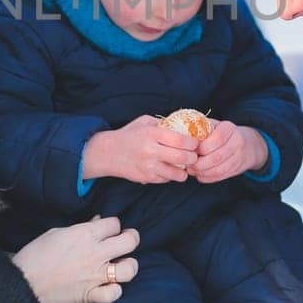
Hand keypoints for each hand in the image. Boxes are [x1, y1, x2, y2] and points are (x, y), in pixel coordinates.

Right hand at [12, 216, 140, 302]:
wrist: (23, 281)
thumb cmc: (37, 254)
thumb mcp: (57, 232)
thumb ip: (82, 227)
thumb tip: (98, 221)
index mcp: (85, 234)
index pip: (115, 223)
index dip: (113, 226)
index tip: (109, 231)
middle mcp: (95, 253)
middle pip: (130, 241)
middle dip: (131, 239)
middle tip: (125, 243)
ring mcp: (95, 275)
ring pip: (129, 268)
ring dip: (128, 266)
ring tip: (121, 266)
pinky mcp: (90, 295)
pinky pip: (115, 294)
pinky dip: (114, 291)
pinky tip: (109, 287)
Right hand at [81, 115, 198, 184]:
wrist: (107, 152)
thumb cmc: (129, 135)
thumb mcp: (144, 122)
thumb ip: (163, 124)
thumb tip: (184, 127)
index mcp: (152, 133)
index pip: (180, 140)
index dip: (193, 143)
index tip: (195, 144)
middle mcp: (150, 150)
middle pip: (182, 158)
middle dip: (193, 158)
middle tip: (193, 156)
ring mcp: (148, 166)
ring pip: (177, 174)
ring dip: (184, 172)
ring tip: (184, 166)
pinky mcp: (145, 177)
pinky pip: (166, 180)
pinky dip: (171, 176)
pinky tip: (169, 169)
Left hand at [190, 121, 268, 183]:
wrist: (248, 145)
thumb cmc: (223, 133)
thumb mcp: (214, 125)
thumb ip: (200, 129)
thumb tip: (182, 139)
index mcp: (229, 128)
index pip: (216, 139)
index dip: (202, 148)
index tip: (192, 150)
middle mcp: (237, 142)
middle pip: (216, 157)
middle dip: (199, 163)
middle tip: (188, 164)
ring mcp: (239, 157)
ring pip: (219, 169)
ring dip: (202, 172)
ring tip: (192, 170)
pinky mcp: (237, 169)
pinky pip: (221, 176)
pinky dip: (207, 178)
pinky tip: (199, 175)